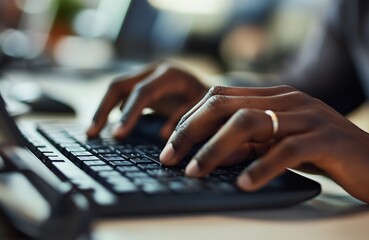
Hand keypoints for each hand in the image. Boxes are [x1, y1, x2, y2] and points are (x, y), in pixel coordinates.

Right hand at [86, 61, 207, 138]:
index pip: (143, 91)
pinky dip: (111, 110)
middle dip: (103, 109)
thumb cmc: (212, 102)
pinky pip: (121, 96)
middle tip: (92, 134)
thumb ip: (186, 119)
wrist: (214, 89)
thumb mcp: (205, 110)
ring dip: (102, 110)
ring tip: (92, 133)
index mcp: (171, 75)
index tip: (117, 135)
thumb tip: (163, 136)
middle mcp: (154, 71)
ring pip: (116, 89)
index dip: (129, 113)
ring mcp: (146, 76)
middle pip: (120, 85)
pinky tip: (104, 127)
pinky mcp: (142, 84)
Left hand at [159, 85, 368, 205]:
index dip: (190, 118)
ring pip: (250, 123)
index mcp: (275, 96)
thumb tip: (212, 152)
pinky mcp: (326, 140)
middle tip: (170, 157)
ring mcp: (307, 117)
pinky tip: (243, 183)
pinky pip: (286, 150)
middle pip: (226, 105)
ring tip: (195, 172)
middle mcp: (288, 100)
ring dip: (215, 149)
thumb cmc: (324, 153)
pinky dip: (260, 167)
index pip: (220, 97)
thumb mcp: (280, 142)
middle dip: (192, 131)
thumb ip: (252, 141)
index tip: (170, 143)